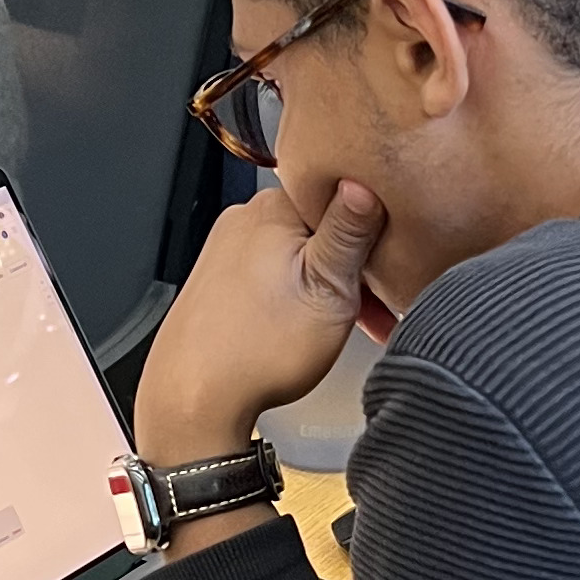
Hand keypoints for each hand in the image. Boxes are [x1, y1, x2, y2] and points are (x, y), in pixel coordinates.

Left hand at [133, 178, 390, 468]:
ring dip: (326, 287)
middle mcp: (244, 219)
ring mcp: (226, 248)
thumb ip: (350, 231)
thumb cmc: (257, 352)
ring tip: (333, 327)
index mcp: (273, 208)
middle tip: (369, 310)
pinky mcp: (218, 278)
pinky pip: (273, 275)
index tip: (384, 271)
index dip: (373, 235)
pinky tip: (300, 330)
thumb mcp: (328, 289)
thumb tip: (364, 181)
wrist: (194, 398)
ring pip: (298, 254)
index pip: (342, 197)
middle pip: (320, 227)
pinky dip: (296, 298)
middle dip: (352, 267)